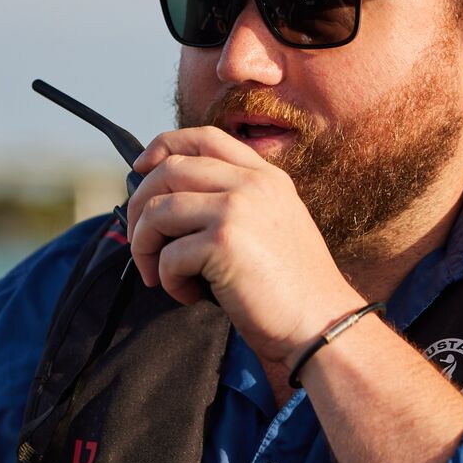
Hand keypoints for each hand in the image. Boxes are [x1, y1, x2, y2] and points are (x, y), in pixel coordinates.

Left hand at [125, 126, 364, 366]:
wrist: (322, 325)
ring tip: (158, 275)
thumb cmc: (291, 288)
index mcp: (265, 176)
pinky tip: (187, 294)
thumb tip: (168, 200)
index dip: (163, 146)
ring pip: (158, 209)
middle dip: (139, 205)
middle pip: (168, 170)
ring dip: (145, 246)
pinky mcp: (223, 242)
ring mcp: (238, 209)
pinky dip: (166, 279)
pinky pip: (168, 254)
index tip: (140, 168)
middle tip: (140, 242)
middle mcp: (252, 184)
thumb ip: (235, 201)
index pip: (203, 138)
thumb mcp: (272, 224)